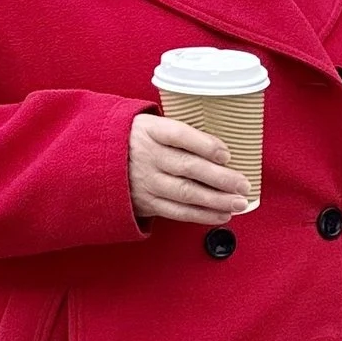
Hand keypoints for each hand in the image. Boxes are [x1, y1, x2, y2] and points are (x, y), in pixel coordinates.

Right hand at [130, 111, 251, 226]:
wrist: (98, 161)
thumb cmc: (138, 140)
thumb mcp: (151, 125)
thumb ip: (181, 133)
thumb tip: (222, 149)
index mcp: (150, 130)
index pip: (179, 134)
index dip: (204, 145)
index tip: (226, 154)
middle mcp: (147, 156)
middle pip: (188, 167)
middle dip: (221, 178)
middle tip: (243, 184)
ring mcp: (146, 181)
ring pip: (186, 193)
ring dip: (216, 200)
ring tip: (239, 202)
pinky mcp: (147, 202)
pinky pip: (178, 211)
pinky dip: (202, 215)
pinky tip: (222, 214)